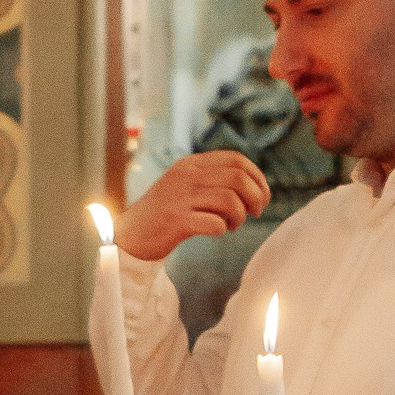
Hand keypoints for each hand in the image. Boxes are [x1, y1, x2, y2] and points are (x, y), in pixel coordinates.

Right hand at [114, 152, 270, 260]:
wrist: (131, 235)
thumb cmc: (166, 213)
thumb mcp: (185, 185)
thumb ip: (212, 179)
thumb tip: (253, 185)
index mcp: (190, 164)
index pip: (236, 159)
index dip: (257, 177)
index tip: (262, 196)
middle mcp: (186, 176)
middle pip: (237, 178)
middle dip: (255, 197)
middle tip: (255, 213)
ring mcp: (180, 198)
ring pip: (230, 200)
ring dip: (239, 216)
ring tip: (232, 225)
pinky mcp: (176, 221)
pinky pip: (214, 224)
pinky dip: (222, 229)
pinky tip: (217, 231)